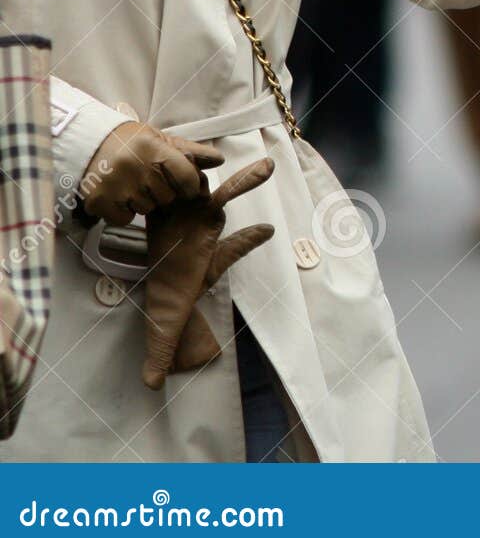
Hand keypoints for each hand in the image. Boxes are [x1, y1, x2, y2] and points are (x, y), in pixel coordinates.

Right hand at [81, 121, 223, 225]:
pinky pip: (124, 219)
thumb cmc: (131, 143)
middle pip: (167, 196)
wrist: (89, 143)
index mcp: (153, 148)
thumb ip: (190, 152)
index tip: (186, 186)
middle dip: (162, 192)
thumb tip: (219, 160)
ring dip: (143, 202)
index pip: (186, 176)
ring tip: (131, 184)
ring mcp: (115, 185)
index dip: (190, 185)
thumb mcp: (161, 141)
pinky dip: (123, 212)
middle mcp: (135, 166)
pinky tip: (118, 196)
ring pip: (146, 209)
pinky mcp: (98, 200)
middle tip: (148, 179)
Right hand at [142, 158, 275, 389]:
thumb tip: (152, 386)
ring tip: (236, 156)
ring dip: (217, 171)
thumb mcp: (168, 319)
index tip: (268, 231)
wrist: (157, 272)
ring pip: (206, 185)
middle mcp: (205, 225)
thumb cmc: (178, 290)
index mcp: (210, 251)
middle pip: (228, 200)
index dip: (248, 240)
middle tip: (269, 168)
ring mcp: (189, 210)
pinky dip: (183, 168)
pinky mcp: (169, 202)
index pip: (235, 243)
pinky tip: (180, 152)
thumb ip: (164, 347)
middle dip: (247, 183)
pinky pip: (178, 180)